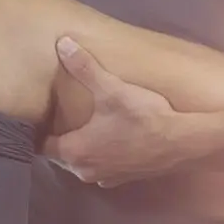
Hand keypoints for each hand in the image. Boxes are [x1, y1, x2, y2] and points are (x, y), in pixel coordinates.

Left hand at [43, 37, 187, 186]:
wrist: (184, 142)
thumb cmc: (144, 117)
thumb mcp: (112, 89)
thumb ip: (84, 67)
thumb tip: (62, 42)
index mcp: (74, 151)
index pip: (40, 146)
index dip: (40, 130)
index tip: (43, 116)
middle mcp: (84, 171)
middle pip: (61, 155)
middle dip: (62, 138)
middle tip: (64, 117)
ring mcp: (105, 179)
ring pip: (83, 163)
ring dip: (83, 149)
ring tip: (87, 127)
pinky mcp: (123, 180)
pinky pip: (103, 169)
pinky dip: (102, 157)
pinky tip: (111, 141)